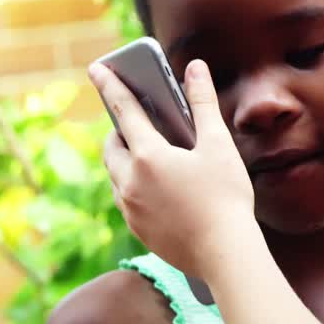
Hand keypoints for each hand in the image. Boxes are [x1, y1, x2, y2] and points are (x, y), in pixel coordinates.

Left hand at [90, 59, 254, 276]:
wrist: (225, 254)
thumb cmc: (227, 197)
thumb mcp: (218, 146)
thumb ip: (203, 103)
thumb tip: (195, 68)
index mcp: (148, 155)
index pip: (123, 110)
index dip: (110, 85)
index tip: (97, 68)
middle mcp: (130, 181)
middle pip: (111, 146)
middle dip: (119, 129)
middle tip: (136, 122)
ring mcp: (130, 208)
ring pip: (115, 175)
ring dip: (124, 159)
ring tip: (147, 156)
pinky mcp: (137, 230)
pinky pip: (125, 200)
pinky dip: (133, 186)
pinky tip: (156, 189)